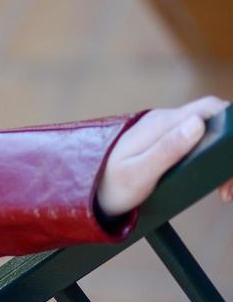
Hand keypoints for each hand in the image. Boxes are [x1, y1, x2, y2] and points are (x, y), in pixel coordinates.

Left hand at [95, 96, 232, 220]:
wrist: (82, 192)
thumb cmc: (109, 186)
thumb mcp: (138, 174)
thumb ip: (166, 149)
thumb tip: (197, 124)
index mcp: (161, 123)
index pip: (210, 108)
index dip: (231, 127)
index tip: (231, 164)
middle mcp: (164, 121)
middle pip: (213, 121)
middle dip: (229, 150)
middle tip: (228, 188)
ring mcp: (163, 130)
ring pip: (206, 132)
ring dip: (221, 157)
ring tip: (224, 191)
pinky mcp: (162, 141)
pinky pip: (195, 142)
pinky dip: (209, 160)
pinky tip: (211, 182)